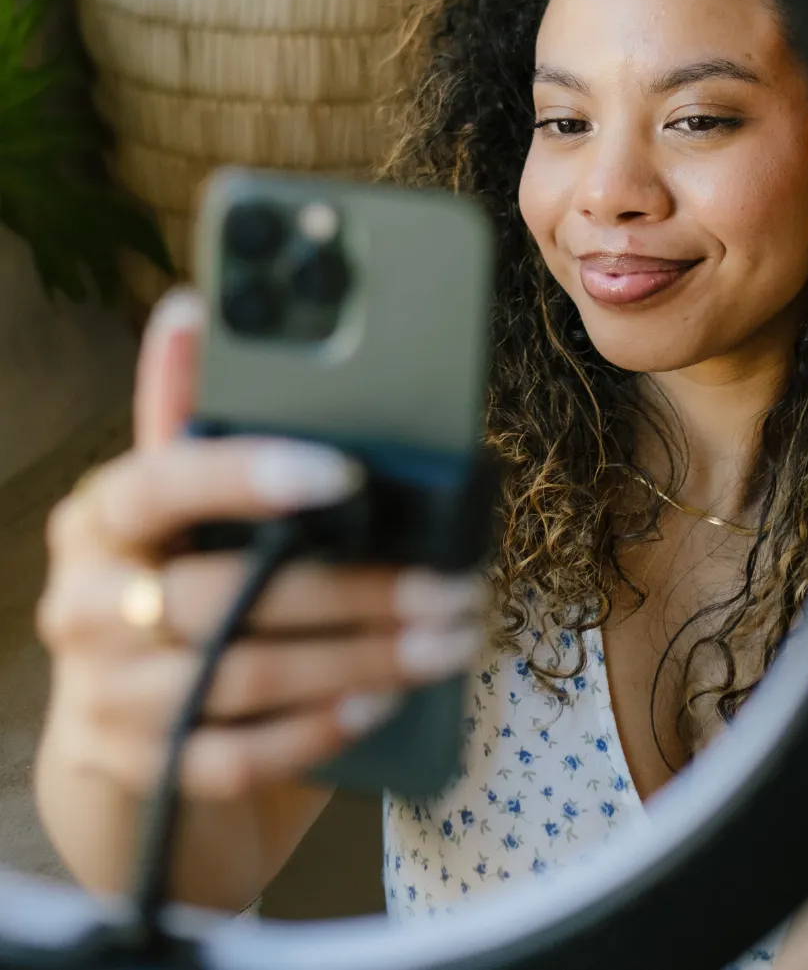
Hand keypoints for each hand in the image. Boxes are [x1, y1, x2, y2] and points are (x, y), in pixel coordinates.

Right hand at [37, 289, 486, 801]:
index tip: (343, 473)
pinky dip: (316, 729)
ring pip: (239, 675)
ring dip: (361, 659)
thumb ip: (200, 422)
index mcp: (102, 518)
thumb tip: (195, 307)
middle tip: (454, 587)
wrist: (130, 745)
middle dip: (357, 591)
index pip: (162, 482)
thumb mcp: (190, 511)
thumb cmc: (187, 593)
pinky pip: (235, 754)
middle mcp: (85, 603)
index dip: (249, 474)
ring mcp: (105, 694)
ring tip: (448, 641)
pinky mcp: (139, 767)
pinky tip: (382, 703)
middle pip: (226, 594)